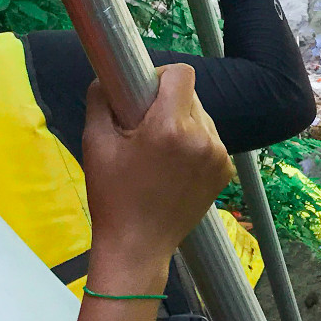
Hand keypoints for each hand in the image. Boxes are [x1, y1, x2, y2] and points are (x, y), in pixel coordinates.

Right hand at [81, 64, 231, 285]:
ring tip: (160, 151)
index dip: (161, 77)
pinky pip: (211, 140)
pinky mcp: (226, 172)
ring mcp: (219, 156)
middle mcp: (202, 138)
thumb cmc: (112, 196)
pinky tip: (174, 167)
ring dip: (183, 123)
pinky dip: (195, 144)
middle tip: (145, 128)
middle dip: (168, 103)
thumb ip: (102, 99)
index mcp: (170, 127)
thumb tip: (108, 76)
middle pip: (191, 95)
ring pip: (202, 117)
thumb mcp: (95, 143)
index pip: (182, 74)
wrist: (137, 247)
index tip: (144, 94)